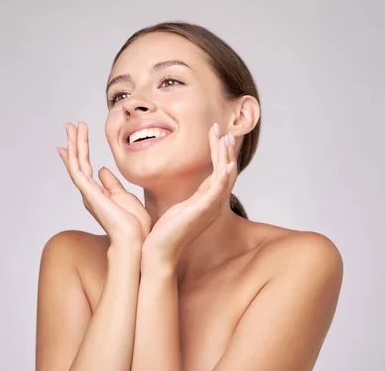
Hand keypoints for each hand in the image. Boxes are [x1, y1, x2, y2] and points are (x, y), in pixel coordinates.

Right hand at [57, 122, 151, 246]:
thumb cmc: (135, 224)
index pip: (85, 169)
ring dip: (74, 143)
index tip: (74, 140)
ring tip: (71, 126)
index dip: (79, 153)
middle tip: (70, 126)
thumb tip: (103, 170)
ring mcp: (88, 192)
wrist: (135, 240)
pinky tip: (73, 142)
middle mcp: (89, 192)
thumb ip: (112, 183)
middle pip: (78, 163)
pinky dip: (75, 155)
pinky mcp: (89, 193)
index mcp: (98, 194)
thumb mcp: (124, 197)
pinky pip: (78, 170)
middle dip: (74, 143)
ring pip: (76, 163)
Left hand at [142, 123, 237, 266]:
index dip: (218, 152)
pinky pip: (217, 193)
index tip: (214, 133)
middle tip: (222, 130)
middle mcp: (212, 205)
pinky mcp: (202, 213)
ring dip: (226, 157)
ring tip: (225, 139)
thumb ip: (183, 196)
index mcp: (206, 202)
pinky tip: (227, 165)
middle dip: (225, 150)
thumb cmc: (163, 233)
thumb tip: (179, 184)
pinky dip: (224, 178)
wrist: (158, 254)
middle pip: (226, 172)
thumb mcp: (175, 208)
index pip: (218, 172)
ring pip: (224, 178)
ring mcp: (209, 209)